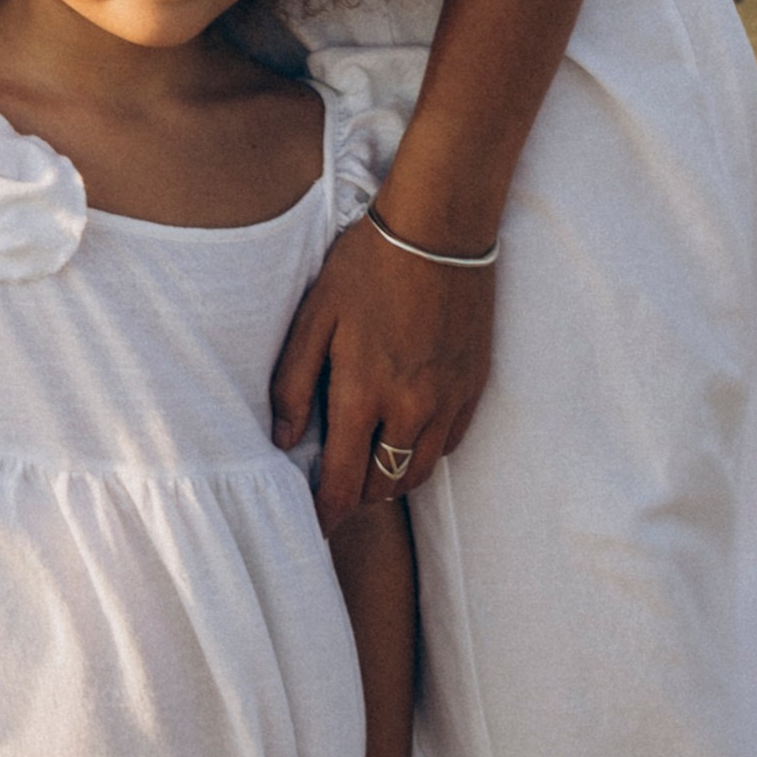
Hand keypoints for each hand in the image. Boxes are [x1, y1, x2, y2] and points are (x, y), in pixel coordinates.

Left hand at [272, 214, 494, 529]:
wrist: (439, 229)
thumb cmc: (367, 265)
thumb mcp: (315, 315)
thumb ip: (294, 381)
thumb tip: (283, 437)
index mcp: (363, 392)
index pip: (344, 482)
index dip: (327, 513)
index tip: (316, 527)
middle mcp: (410, 407)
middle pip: (384, 486)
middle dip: (357, 496)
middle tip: (337, 490)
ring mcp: (448, 399)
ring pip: (419, 471)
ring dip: (392, 480)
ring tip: (369, 468)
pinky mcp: (474, 385)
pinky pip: (450, 442)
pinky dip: (425, 451)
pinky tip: (407, 434)